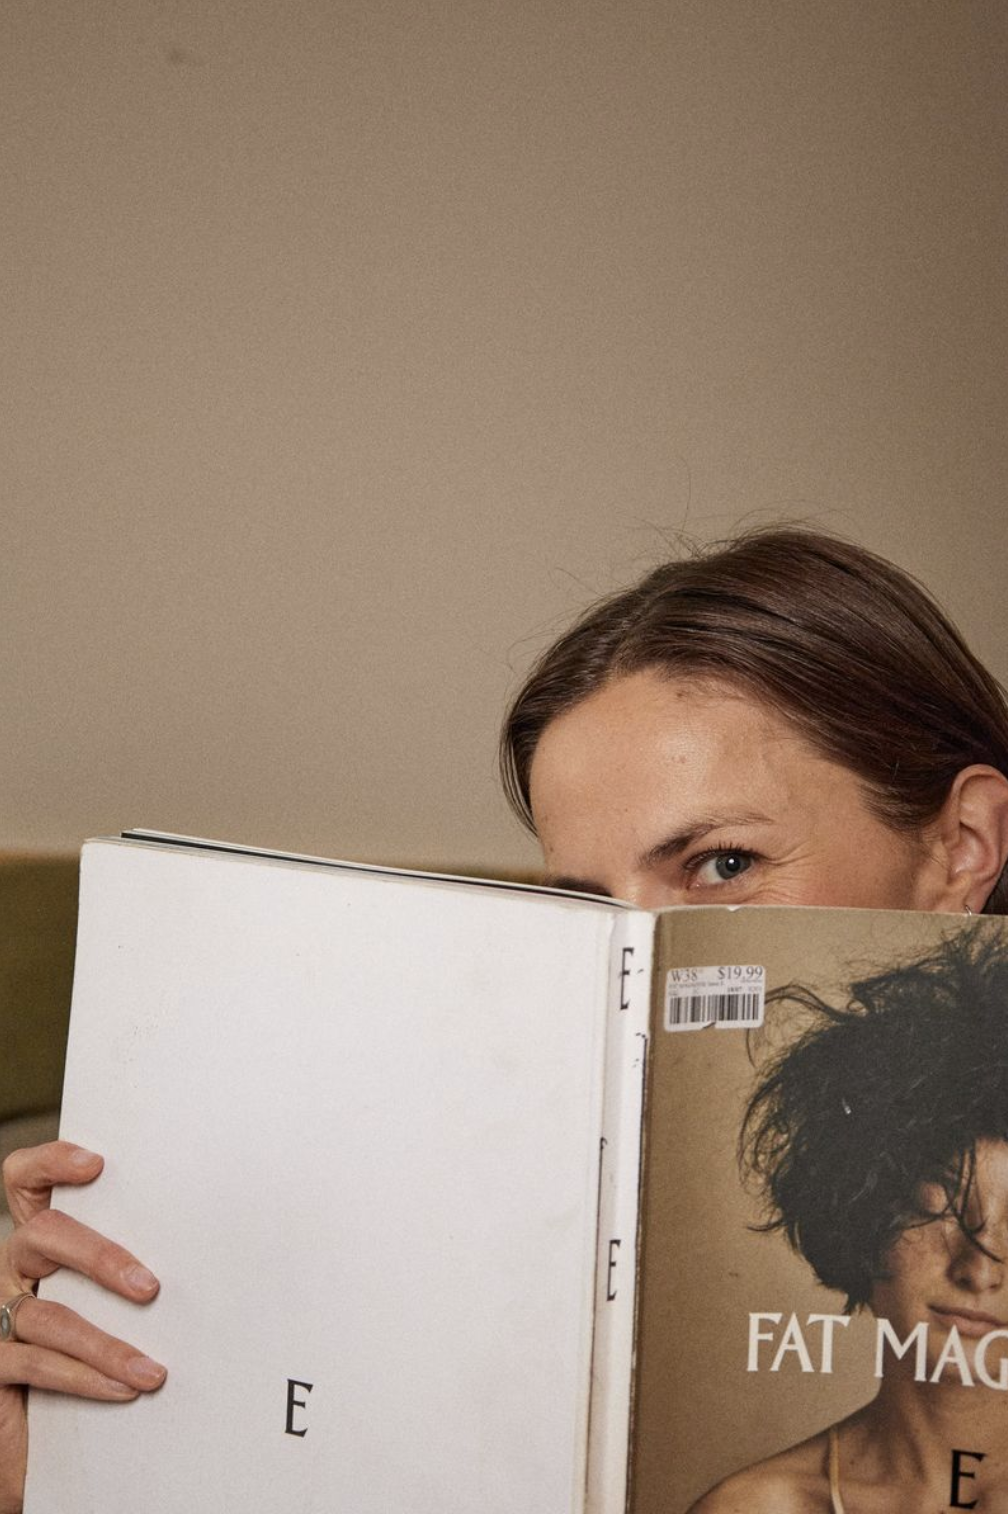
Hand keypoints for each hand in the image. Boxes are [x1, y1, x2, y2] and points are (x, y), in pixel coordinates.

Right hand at [0, 1142, 165, 1513]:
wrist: (49, 1434)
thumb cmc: (97, 1342)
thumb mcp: (112, 1295)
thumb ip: (133, 1266)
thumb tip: (205, 1251)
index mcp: (40, 1239)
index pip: (26, 1180)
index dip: (51, 1162)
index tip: (95, 1164)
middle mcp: (13, 1267)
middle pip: (43, 1234)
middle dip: (100, 1255)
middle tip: (150, 1288)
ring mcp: (0, 1316)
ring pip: (48, 1314)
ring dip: (107, 1344)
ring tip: (153, 1370)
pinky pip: (37, 1365)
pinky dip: (86, 1377)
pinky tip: (125, 1389)